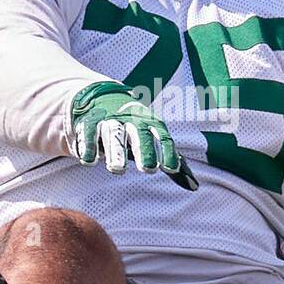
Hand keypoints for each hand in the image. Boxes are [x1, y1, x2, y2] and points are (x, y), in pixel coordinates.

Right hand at [69, 81, 198, 190]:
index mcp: (150, 122)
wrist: (102, 96)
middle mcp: (131, 119)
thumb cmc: (135, 126)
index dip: (167, 152)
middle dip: (144, 150)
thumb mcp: (155, 140)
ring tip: (118, 170)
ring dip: (115, 152)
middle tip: (148, 169)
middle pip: (139, 134)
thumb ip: (173, 163)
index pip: (163, 136)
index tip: (170, 169)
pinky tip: (90, 160)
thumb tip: (194, 187)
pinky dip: (88, 146)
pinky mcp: (89, 121)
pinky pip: (88, 132)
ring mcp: (109, 119)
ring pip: (114, 134)